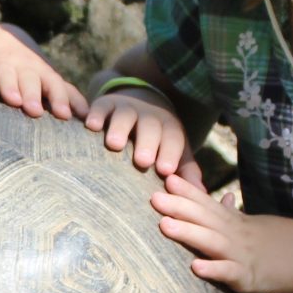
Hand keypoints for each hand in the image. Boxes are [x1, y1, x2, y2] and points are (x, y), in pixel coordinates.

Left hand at [0, 24, 86, 118]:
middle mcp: (26, 67)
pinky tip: (86, 115)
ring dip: (60, 99)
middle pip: (31, 81)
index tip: (14, 100)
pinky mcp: (54, 79)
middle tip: (36, 112)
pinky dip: (78, 101)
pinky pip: (69, 89)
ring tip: (64, 115)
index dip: (10, 87)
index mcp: (3, 62)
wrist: (6, 40)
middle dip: (34, 95)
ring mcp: (43, 73)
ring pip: (53, 84)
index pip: (6, 74)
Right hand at [84, 89, 202, 183]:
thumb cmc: (159, 139)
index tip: (166, 171)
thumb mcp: (175, 151)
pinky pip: (101, 106)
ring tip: (114, 145)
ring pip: (125, 116)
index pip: (173, 139)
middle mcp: (149, 117)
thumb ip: (186, 171)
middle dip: (148, 143)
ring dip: (120, 128)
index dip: (170, 153)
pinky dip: (96, 114)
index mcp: (169, 129)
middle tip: (143, 161)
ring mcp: (127, 109)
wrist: (142, 99)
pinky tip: (91, 126)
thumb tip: (200, 193)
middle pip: (150, 127)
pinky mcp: (107, 104)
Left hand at [150, 174, 292, 292]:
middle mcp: (238, 236)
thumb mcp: (259, 225)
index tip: (166, 177)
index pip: (209, 204)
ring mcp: (243, 255)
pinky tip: (195, 267)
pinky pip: (230, 273)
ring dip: (188, 233)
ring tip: (164, 225)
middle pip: (205, 218)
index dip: (188, 191)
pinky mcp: (251, 278)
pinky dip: (213, 270)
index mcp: (238, 224)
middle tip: (153, 196)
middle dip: (178, 207)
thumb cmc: (288, 243)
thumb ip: (235, 215)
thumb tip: (224, 198)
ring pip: (211, 242)